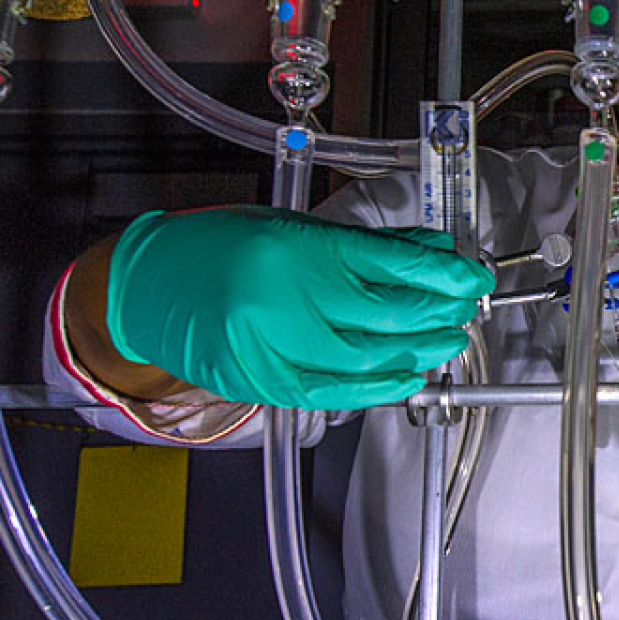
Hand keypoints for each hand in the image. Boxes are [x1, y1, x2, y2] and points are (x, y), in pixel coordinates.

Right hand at [105, 207, 494, 408]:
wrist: (146, 286)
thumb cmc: (219, 247)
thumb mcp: (296, 228)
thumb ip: (368, 246)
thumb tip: (432, 252)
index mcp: (292, 248)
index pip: (390, 264)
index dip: (442, 274)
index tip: (472, 277)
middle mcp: (282, 298)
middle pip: (385, 314)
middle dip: (436, 313)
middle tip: (464, 308)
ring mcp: (270, 345)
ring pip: (367, 357)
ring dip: (418, 351)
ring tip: (446, 340)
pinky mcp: (263, 380)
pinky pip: (334, 391)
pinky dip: (378, 387)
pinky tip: (409, 376)